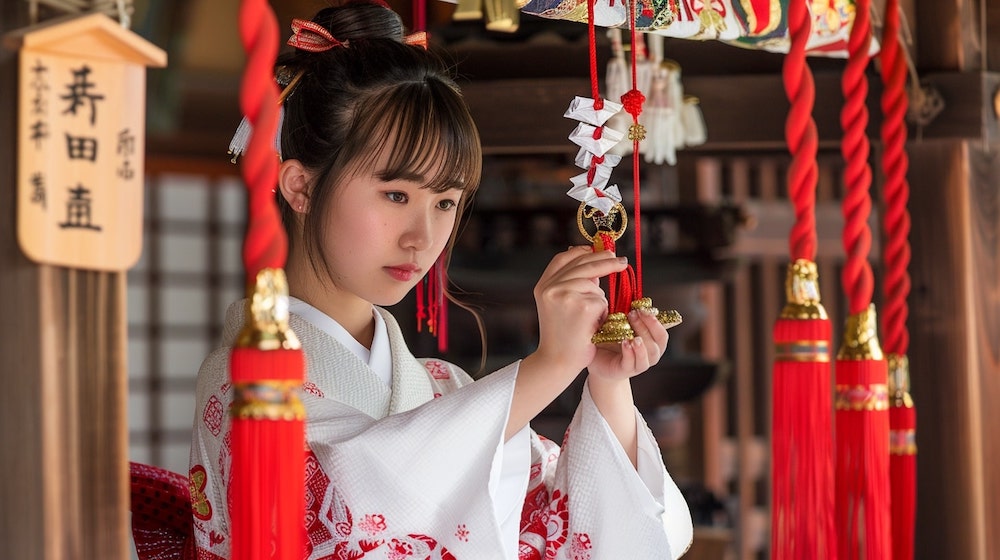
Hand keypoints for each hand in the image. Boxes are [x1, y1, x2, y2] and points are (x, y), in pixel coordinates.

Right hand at [529, 246, 629, 375]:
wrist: (557, 361)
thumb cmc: (561, 335)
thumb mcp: (558, 305)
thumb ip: (570, 283)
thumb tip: (594, 259)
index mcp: (542, 286)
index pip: (563, 259)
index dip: (581, 251)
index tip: (596, 250)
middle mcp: (550, 288)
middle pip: (583, 265)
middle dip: (605, 261)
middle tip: (621, 261)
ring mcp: (565, 295)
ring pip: (594, 285)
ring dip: (599, 299)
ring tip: (591, 318)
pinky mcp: (582, 306)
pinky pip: (602, 301)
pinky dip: (602, 313)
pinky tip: (592, 326)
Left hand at [587, 308, 668, 381]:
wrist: (594, 357)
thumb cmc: (608, 338)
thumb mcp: (618, 324)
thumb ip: (627, 314)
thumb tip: (630, 299)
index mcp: (650, 340)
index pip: (661, 332)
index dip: (656, 321)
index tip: (642, 309)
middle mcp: (648, 353)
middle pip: (658, 343)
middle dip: (648, 327)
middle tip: (633, 315)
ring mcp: (638, 363)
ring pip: (650, 355)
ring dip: (643, 344)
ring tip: (634, 336)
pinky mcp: (625, 370)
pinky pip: (632, 364)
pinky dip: (630, 353)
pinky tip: (625, 343)